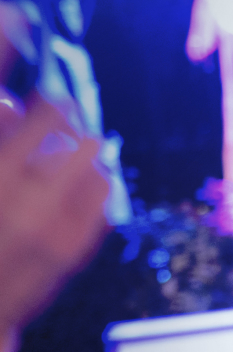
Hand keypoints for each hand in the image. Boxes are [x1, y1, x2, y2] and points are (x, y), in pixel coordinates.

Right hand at [0, 100, 109, 331]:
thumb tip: (12, 103)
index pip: (49, 117)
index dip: (53, 101)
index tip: (50, 97)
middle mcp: (32, 203)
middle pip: (86, 143)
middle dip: (74, 132)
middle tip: (61, 129)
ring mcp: (58, 232)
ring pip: (100, 174)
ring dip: (87, 163)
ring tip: (66, 164)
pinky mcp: (72, 254)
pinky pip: (101, 207)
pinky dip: (92, 193)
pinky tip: (73, 193)